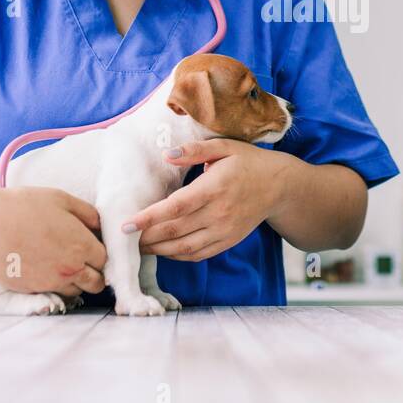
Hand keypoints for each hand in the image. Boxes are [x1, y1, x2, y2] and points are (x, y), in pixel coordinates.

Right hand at [0, 186, 107, 296]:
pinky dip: (52, 286)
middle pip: (96, 283)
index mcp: (82, 246)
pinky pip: (51, 294)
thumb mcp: (62, 199)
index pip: (105, 260)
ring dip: (75, 282)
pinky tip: (43, 269)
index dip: (100, 253)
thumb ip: (88, 214)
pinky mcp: (30, 290)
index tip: (92, 247)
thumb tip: (100, 227)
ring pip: (75, 292)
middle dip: (95, 274)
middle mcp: (70, 269)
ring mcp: (50, 283)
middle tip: (84, 262)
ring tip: (63, 266)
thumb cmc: (24, 206)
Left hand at [124, 139, 296, 261]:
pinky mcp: (228, 241)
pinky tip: (163, 250)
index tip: (126, 223)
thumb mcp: (224, 147)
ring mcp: (224, 230)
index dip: (149, 217)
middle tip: (123, 238)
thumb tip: (167, 155)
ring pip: (184, 247)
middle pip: (175, 231)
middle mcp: (219, 213)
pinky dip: (177, 256)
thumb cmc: (248, 162)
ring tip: (138, 246)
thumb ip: (194, 150)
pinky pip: (198, 254)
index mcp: (215, 188)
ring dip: (158, 250)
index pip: (176, 207)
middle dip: (146, 237)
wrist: (279, 186)